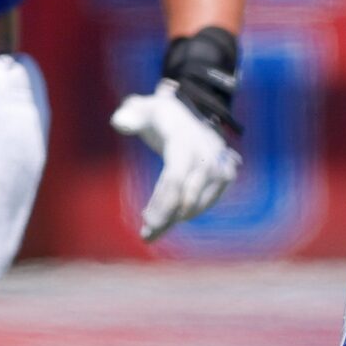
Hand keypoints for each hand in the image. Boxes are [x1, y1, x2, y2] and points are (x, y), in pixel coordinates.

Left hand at [110, 81, 241, 239]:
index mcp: (186, 140)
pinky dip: (187, 213)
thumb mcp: (143, 108)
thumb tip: (120, 124)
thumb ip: (129, 115)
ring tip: (152, 232)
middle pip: (188, 196)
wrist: (192, 112)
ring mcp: (220, 167)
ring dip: (175, 219)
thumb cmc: (160, 114)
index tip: (146, 220)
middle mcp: (208, 155)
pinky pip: (207, 201)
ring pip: (199, 203)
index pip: (175, 177)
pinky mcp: (225, 177)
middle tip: (147, 236)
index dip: (161, 201)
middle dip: (168, 218)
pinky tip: (167, 219)